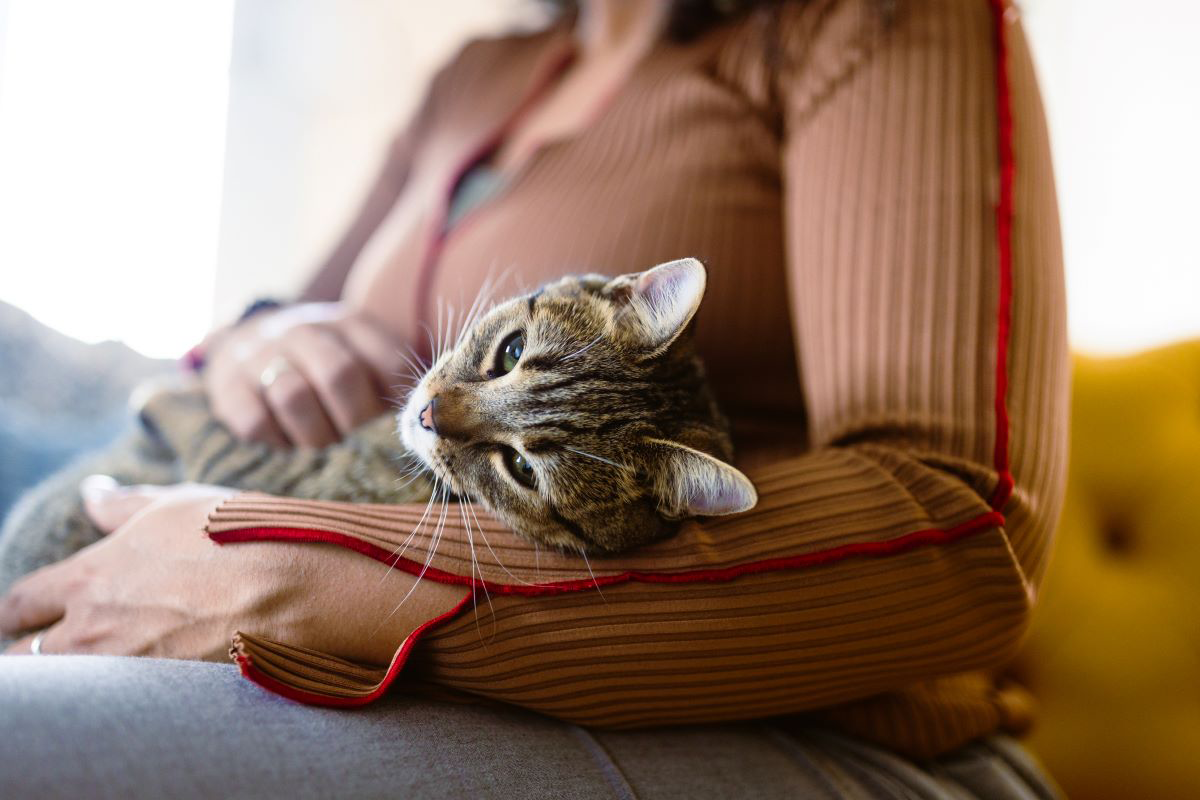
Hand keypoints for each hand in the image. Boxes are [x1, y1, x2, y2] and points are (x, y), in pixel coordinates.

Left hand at [0, 481, 456, 662]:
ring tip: (105, 670)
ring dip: (76, 681)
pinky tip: (147, 688)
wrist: (295, 586)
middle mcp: (93, 629)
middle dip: (39, 653)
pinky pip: (121, 709)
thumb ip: (125, 504)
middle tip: (63, 646)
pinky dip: (123, 700)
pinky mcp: (162, 700)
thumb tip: (93, 492)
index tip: (24, 618)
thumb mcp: (179, 505)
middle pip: (30, 658)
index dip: (20, 613)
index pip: (20, 604)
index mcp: (90, 576)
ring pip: (70, 690)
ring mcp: (125, 671)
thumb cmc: (240, 535)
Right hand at [202, 302, 406, 447]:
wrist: (247, 343)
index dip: (396, 402)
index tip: (394, 426)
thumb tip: (423, 423)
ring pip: (293, 396)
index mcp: (350, 323)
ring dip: (314, 436)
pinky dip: (275, 442)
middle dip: (354, 422)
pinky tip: (287, 446)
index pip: (389, 360)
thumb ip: (391, 383)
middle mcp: (305, 330)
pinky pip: (253, 421)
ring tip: (323, 449)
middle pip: (339, 374)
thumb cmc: (323, 365)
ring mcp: (262, 354)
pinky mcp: (227, 386)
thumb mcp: (361, 357)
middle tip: (356, 443)